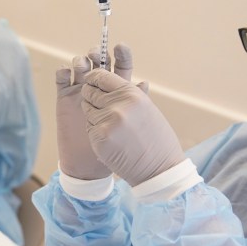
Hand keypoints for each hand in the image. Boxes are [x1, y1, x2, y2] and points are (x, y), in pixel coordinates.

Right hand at [57, 44, 135, 179]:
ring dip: (81, 61)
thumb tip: (144, 83)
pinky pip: (62, 79)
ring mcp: (80, 90)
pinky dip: (63, 71)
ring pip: (80, 66)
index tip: (121, 47)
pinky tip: (67, 72)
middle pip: (98, 62)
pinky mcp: (64, 98)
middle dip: (97, 53)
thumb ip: (134, 103)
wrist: (90, 166)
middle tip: (98, 55)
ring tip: (83, 65)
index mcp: (117, 90)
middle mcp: (99, 87)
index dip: (121, 54)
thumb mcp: (128, 124)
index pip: (120, 66)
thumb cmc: (115, 146)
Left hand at [81, 69, 183, 186]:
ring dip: (94, 114)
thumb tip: (116, 80)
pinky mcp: (99, 138)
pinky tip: (110, 138)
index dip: (94, 78)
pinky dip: (96, 131)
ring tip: (110, 124)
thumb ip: (130, 94)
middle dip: (90, 95)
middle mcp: (118, 105)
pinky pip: (90, 127)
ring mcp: (107, 122)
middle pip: (90, 92)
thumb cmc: (156, 139)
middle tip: (96, 102)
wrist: (158, 169)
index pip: (102, 77)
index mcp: (131, 94)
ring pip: (88, 110)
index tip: (91, 80)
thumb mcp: (147, 109)